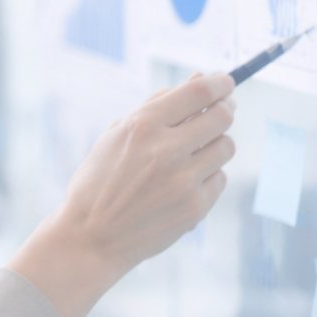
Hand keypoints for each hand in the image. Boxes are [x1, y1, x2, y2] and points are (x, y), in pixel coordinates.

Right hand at [9, 72, 235, 316]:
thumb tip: (200, 78)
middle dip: (225, 109)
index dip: (219, 82)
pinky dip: (206, 176)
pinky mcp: (195, 207)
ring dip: (214, 144)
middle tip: (221, 111)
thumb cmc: (100, 182)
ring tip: (191, 154)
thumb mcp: (116, 136)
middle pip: (222, 117)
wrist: (90, 238)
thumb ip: (158, 105)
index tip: (225, 82)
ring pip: (226, 147)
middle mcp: (167, 150)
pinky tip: (181, 184)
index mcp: (143, 125)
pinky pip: (219, 178)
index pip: (199, 92)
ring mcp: (184, 180)